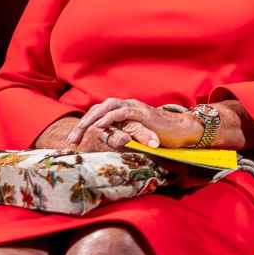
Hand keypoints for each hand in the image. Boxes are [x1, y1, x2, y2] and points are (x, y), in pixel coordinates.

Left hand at [67, 98, 199, 150]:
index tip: (73, 140)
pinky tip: (100, 126)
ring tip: (82, 130)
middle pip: (99, 108)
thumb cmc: (160, 135)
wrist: (181, 130)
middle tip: (72, 138)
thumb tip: (106, 148)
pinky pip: (122, 112)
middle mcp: (127, 105)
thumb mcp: (135, 136)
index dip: (84, 124)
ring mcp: (134, 107)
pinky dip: (109, 117)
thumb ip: (122, 137)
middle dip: (84, 122)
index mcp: (124, 110)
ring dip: (93, 118)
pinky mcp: (142, 113)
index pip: (99, 112)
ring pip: (107, 106)